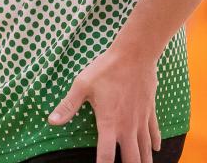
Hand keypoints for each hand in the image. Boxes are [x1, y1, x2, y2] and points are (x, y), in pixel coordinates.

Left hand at [48, 48, 159, 162]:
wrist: (135, 54)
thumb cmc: (106, 68)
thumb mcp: (82, 85)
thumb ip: (68, 105)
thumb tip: (51, 121)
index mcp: (109, 123)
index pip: (106, 156)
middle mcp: (127, 126)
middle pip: (132, 159)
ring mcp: (141, 120)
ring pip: (146, 150)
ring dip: (143, 161)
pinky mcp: (150, 111)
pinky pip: (155, 132)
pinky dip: (154, 143)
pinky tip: (155, 150)